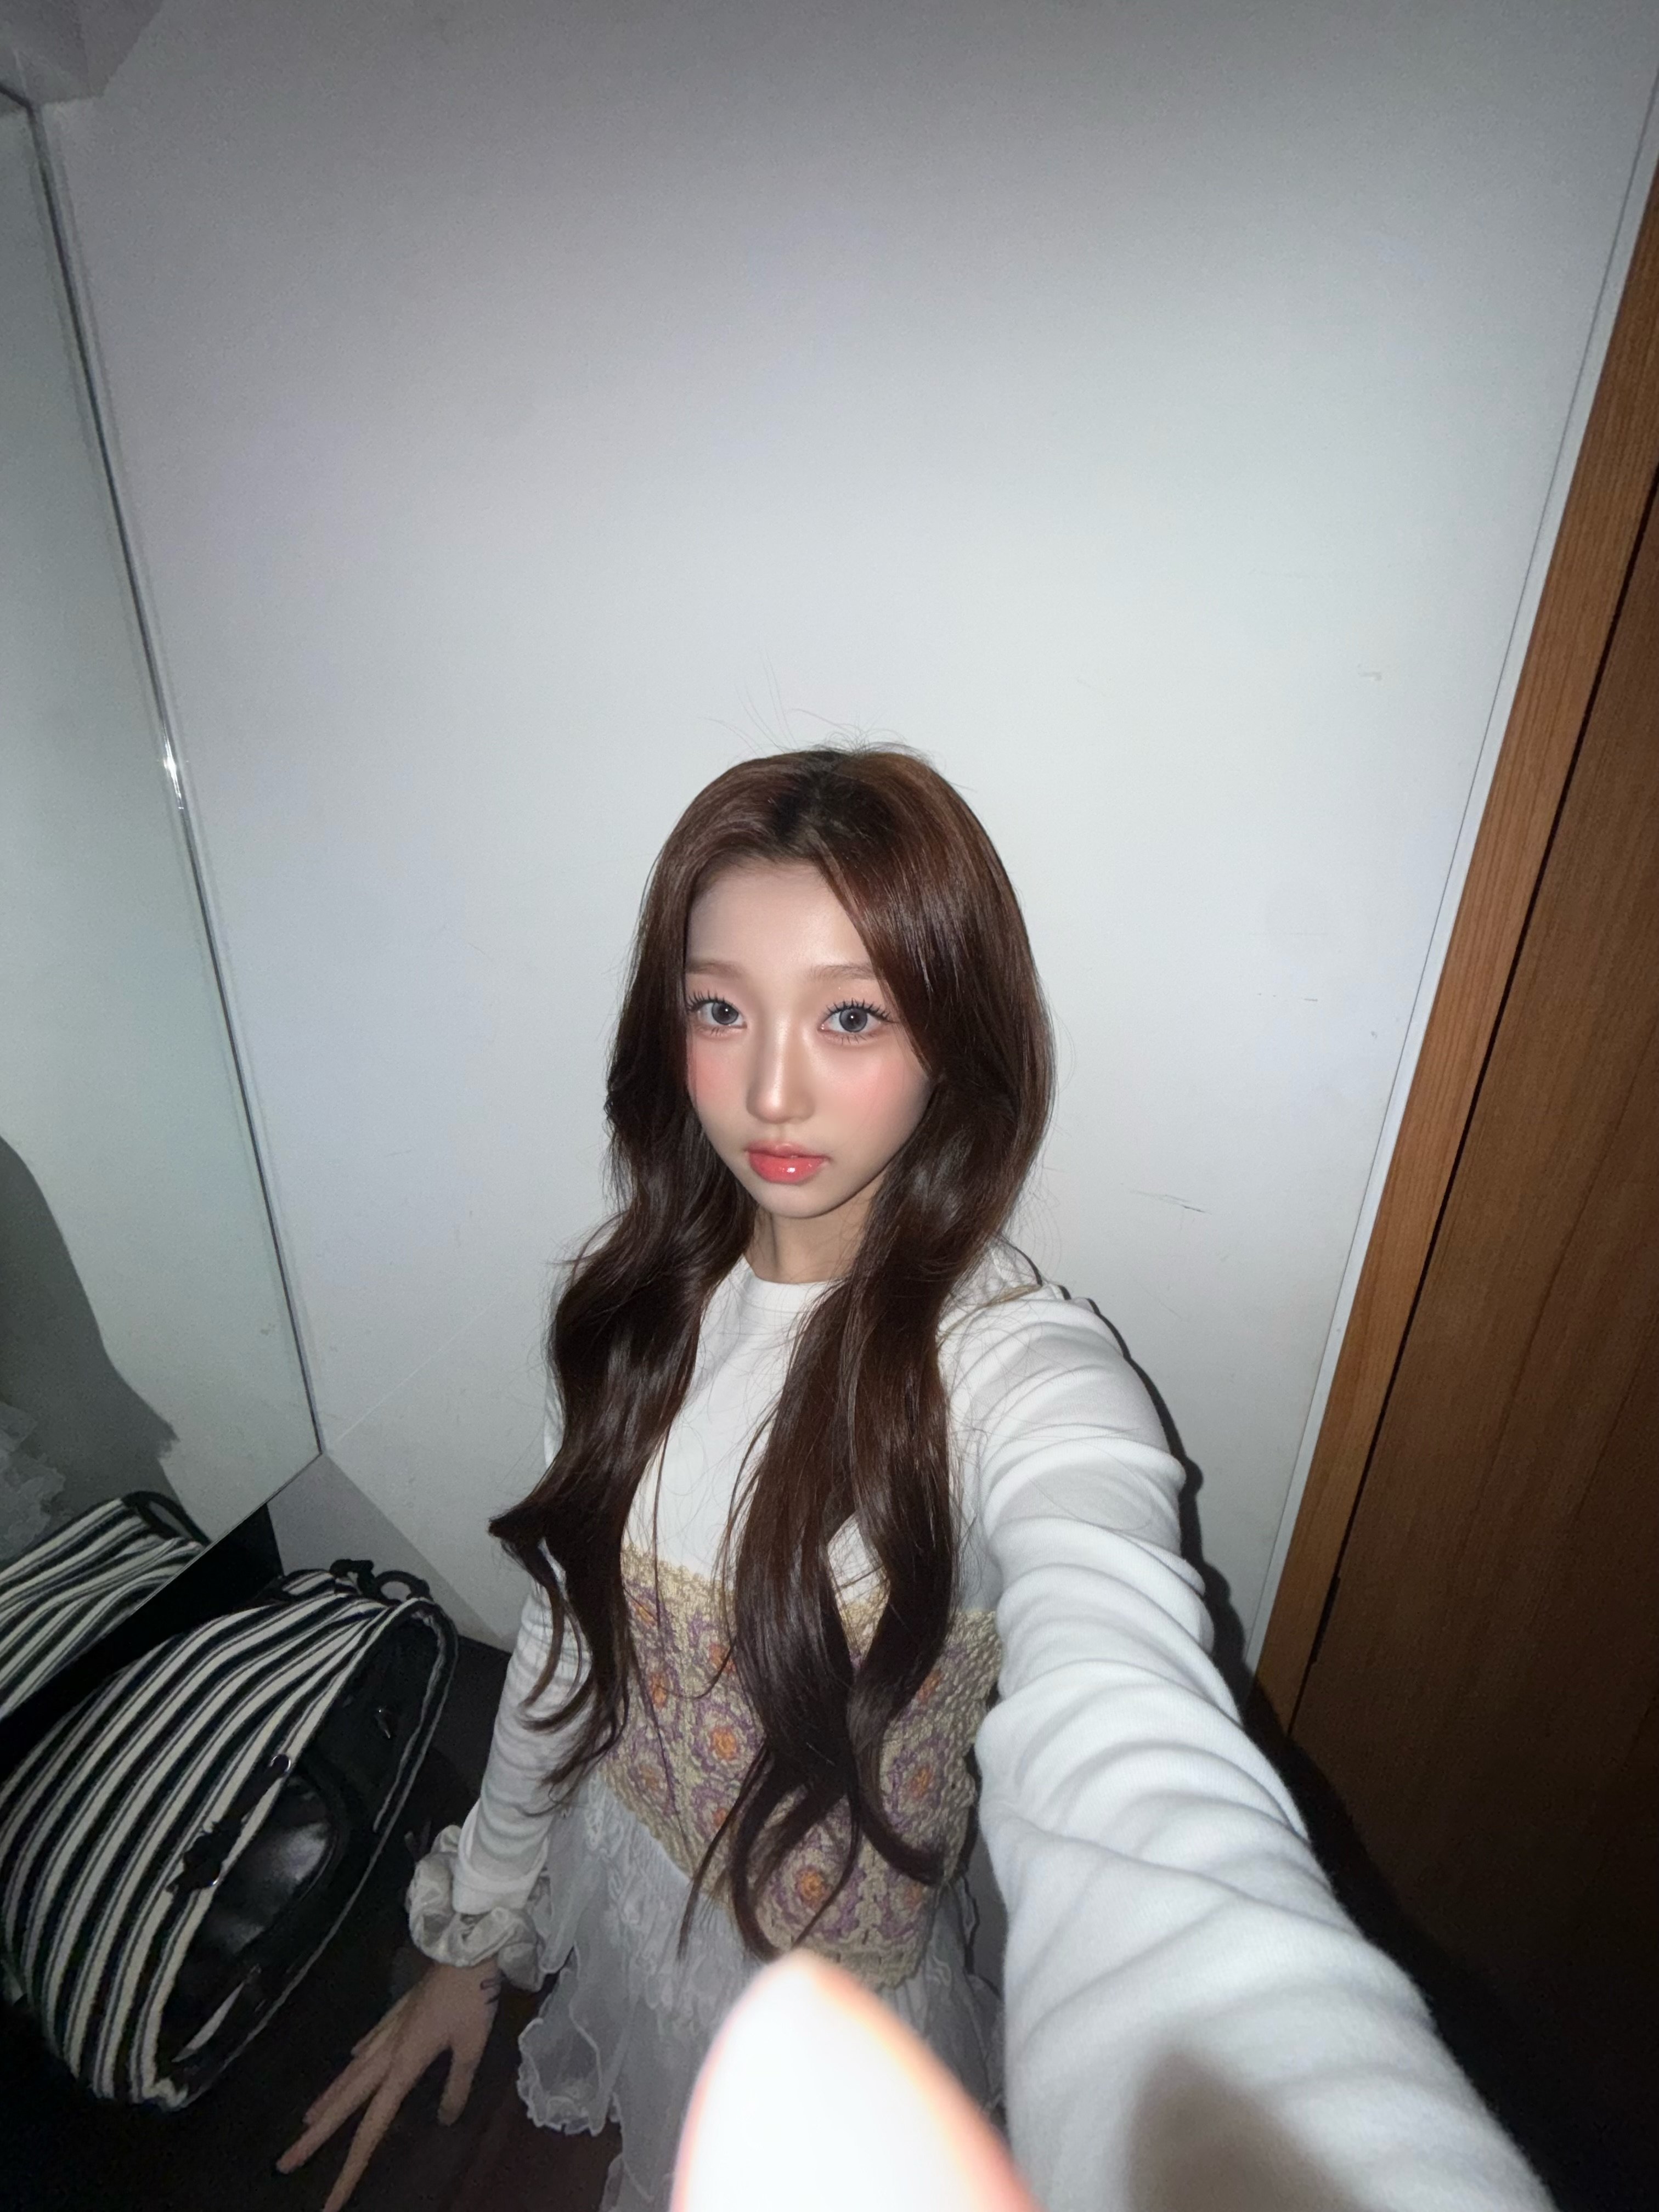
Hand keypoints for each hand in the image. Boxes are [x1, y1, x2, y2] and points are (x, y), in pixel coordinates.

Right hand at [276, 1956, 503, 2210]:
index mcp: (402, 2064)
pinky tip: (350, 2062)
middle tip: (284, 2162)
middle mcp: (386, 2051)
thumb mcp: (472, 2044)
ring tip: (306, 2124)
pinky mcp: (397, 2013)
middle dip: (314, 2136)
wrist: (467, 1944)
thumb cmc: (472, 1995)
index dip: (350, 2167)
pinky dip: (354, 2062)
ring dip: (326, 2101)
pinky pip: (368, 2046)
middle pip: (345, 2103)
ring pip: (349, 2074)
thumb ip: (457, 2084)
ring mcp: (388, 2030)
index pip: (371, 2127)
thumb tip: (445, 2120)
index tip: (329, 2200)